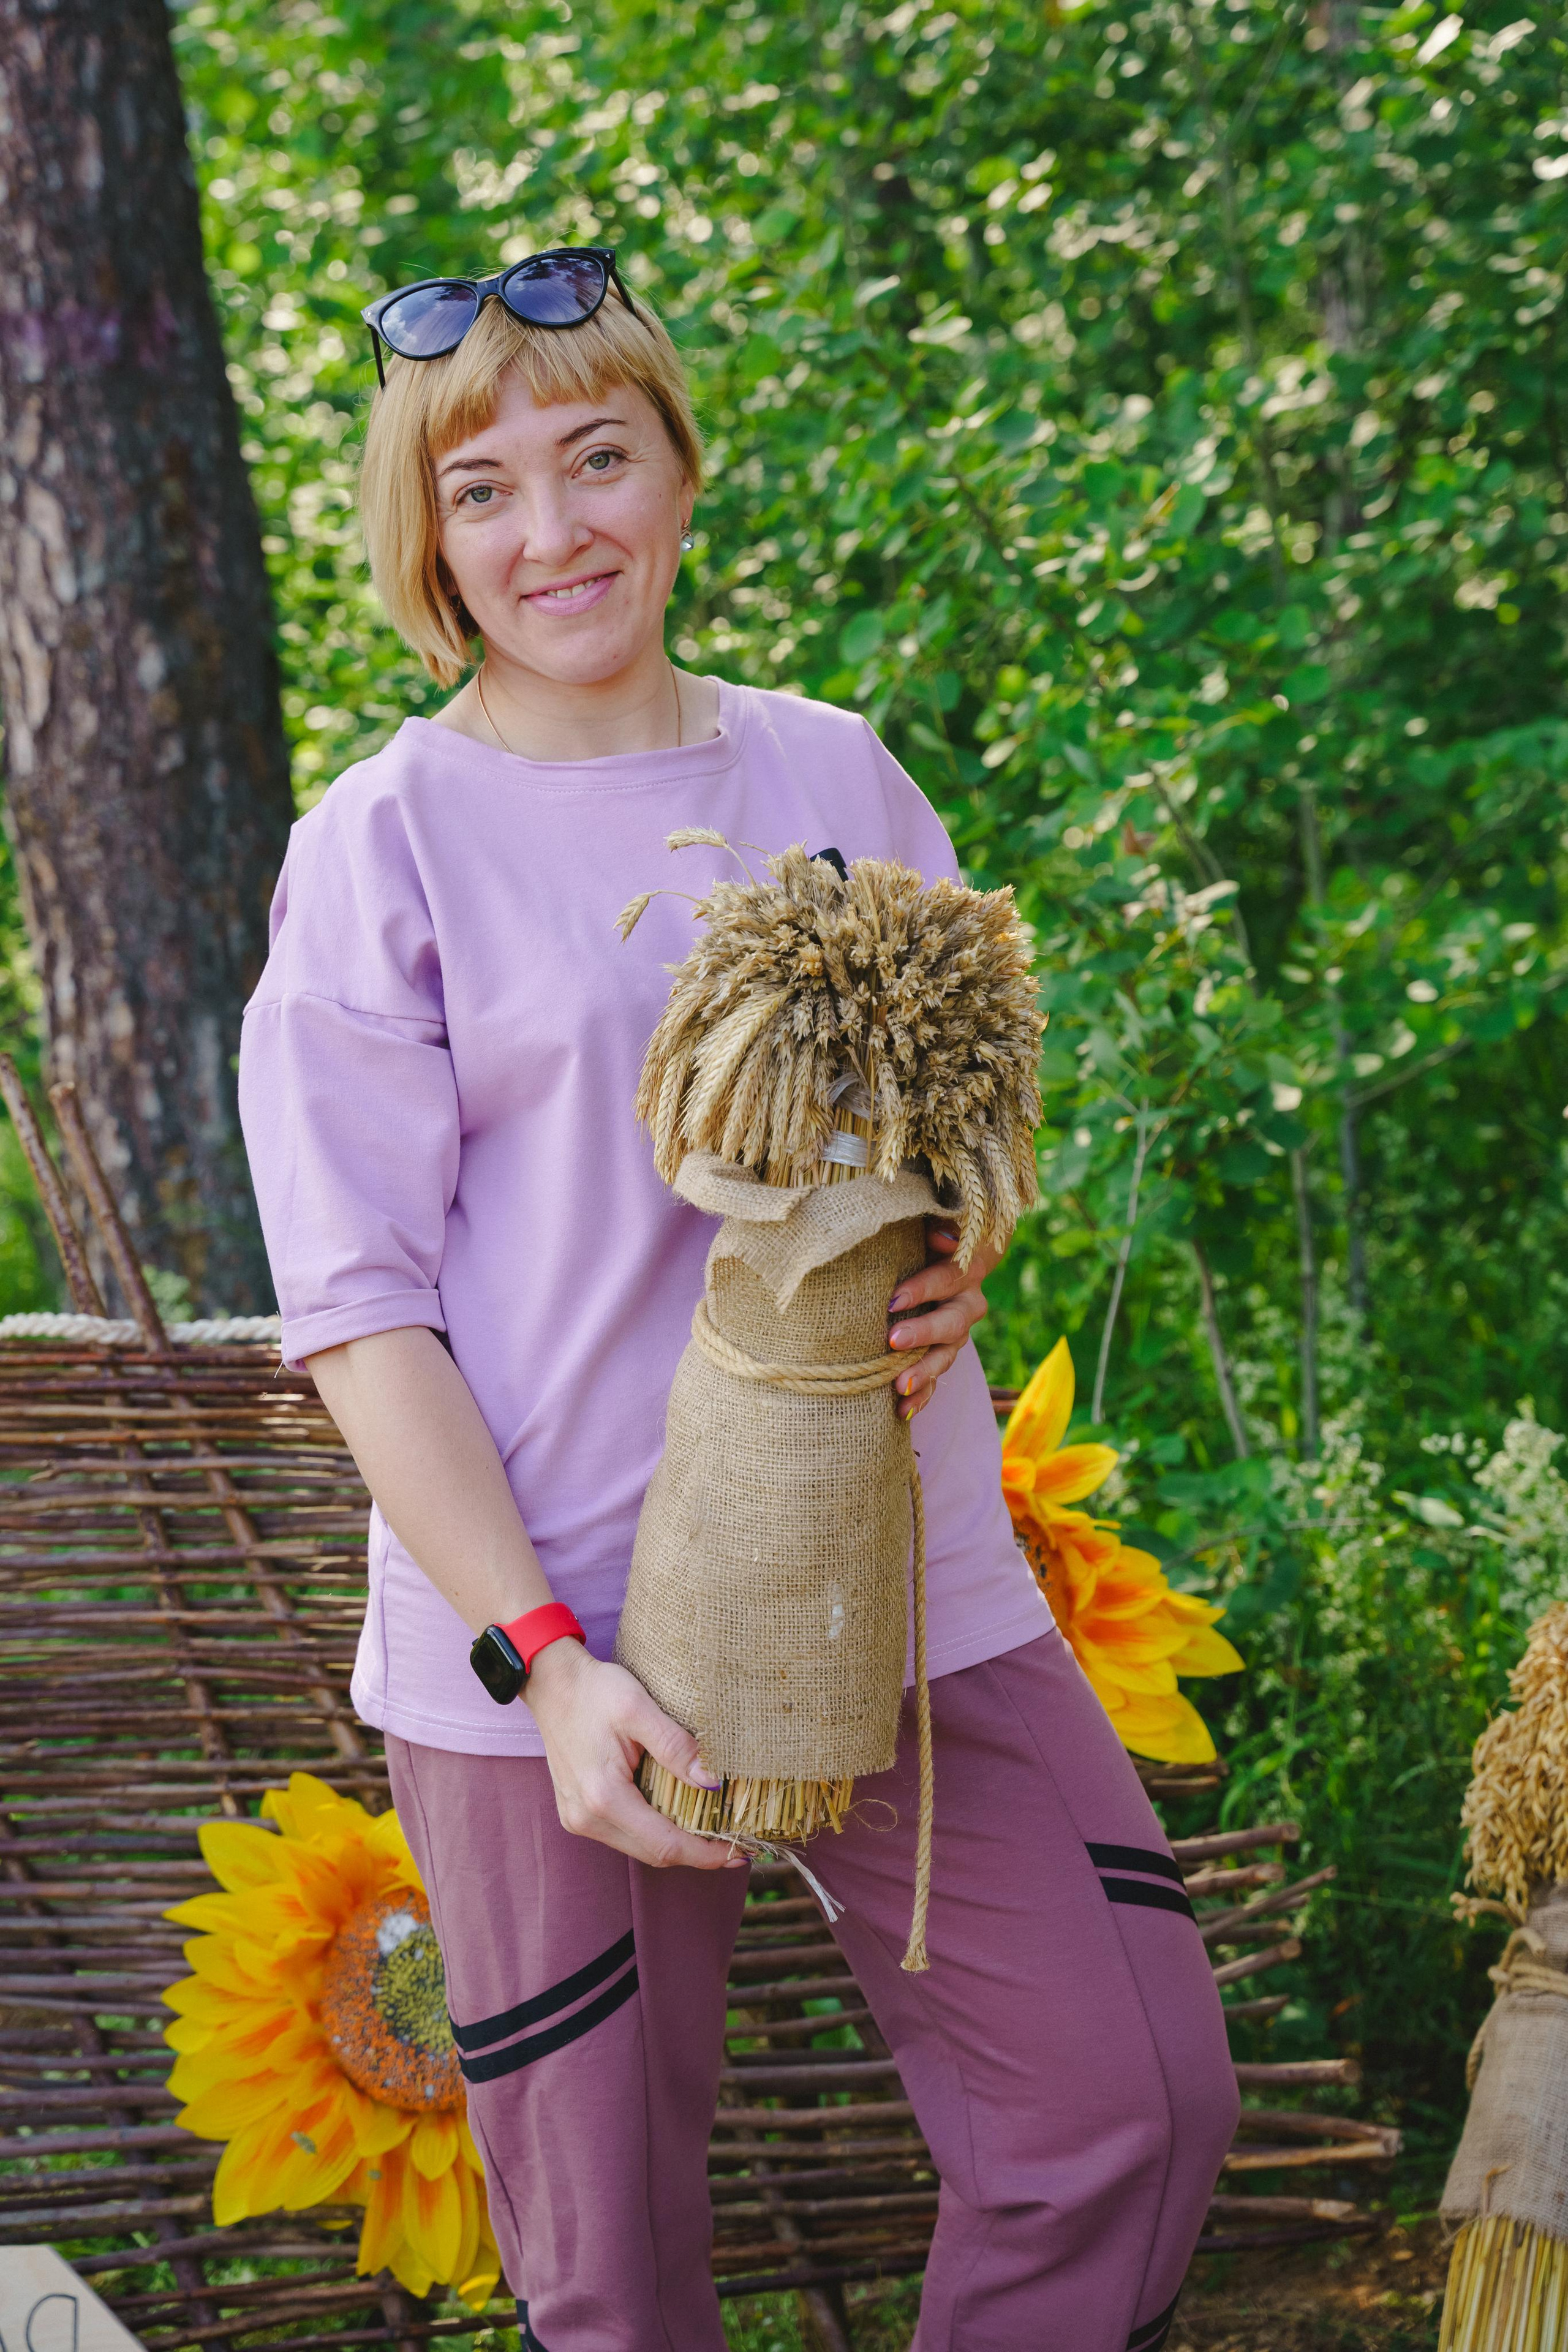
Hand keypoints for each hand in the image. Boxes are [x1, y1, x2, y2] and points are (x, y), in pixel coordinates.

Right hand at [524, 1637, 745, 1871]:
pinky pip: (624, 1834)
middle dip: (696, 1853)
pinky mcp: (577, 1811)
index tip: (739, 1852)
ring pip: (639, 1847)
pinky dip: (654, 1831)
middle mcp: (586, 1818)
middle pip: (653, 1854)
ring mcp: (578, 1818)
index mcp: (603, 1796)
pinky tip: (677, 1816)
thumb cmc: (594, 1691)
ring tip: (712, 1831)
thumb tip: (713, 1783)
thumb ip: (675, 1746)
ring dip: (676, 1843)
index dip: (705, 1854)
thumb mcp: (638, 1709)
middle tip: (735, 1846)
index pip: (664, 1844)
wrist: (552, 1683)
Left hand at [886, 1219, 1001, 1421]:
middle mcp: (967, 1303)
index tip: (892, 1300)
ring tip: (900, 1387)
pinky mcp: (944, 1354)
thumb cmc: (922, 1235)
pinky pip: (939, 1379)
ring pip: (948, 1355)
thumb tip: (940, 1236)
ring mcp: (958, 1333)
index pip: (948, 1277)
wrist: (938, 1256)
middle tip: (894, 1341)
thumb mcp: (928, 1222)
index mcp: (965, 1268)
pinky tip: (902, 1411)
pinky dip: (923, 1396)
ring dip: (925, 1372)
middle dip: (924, 1333)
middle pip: (952, 1322)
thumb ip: (936, 1223)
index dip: (924, 1288)